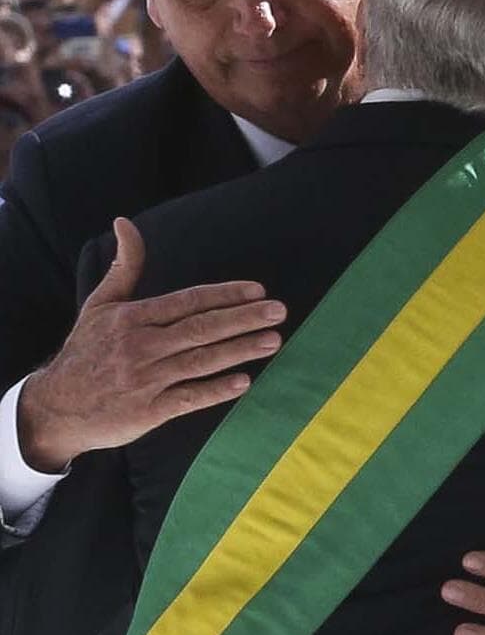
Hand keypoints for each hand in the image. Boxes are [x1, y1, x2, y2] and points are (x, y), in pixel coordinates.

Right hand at [16, 218, 285, 471]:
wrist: (55, 407)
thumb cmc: (87, 351)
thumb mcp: (100, 305)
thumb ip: (125, 266)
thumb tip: (125, 222)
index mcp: (131, 318)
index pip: (187, 301)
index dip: (224, 295)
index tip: (258, 290)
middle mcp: (140, 346)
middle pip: (200, 329)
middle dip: (243, 318)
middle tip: (279, 311)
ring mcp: (145, 380)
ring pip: (200, 361)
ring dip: (240, 350)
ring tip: (274, 340)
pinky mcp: (147, 412)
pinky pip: (188, 398)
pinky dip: (216, 390)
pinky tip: (244, 382)